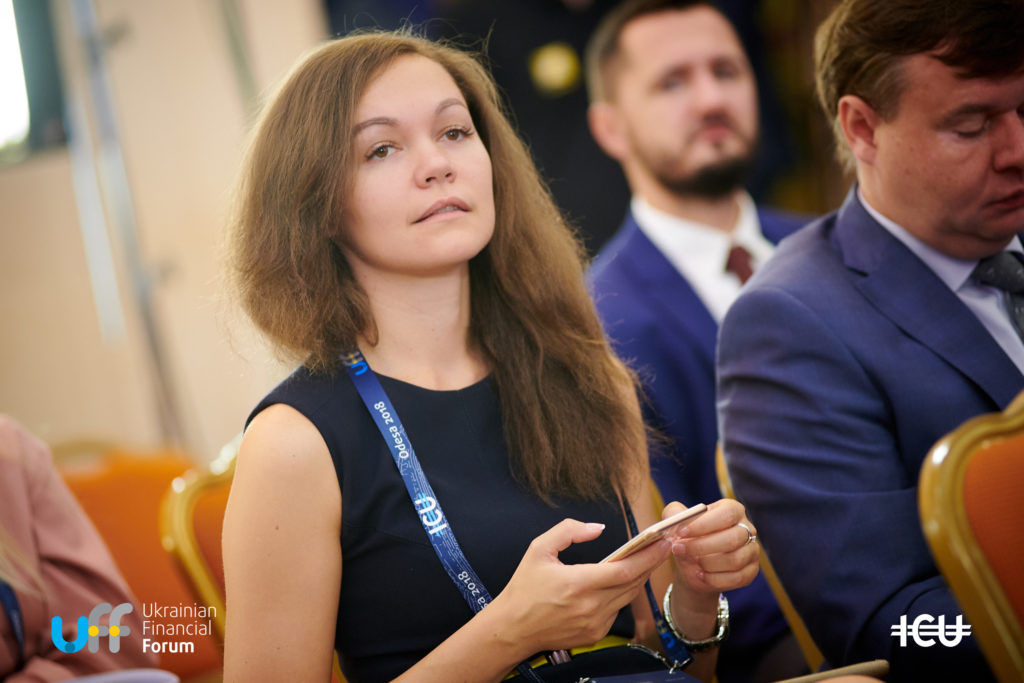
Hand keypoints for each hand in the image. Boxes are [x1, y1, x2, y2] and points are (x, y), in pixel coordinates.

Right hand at [488, 518, 669, 656]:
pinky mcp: (595, 634)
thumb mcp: (538, 550)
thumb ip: (568, 532)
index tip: (662, 542)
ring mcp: (595, 623)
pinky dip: (621, 594)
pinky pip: (616, 610)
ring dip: (639, 578)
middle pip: (633, 583)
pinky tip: (621, 581)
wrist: (512, 629)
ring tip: (647, 560)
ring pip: (627, 597)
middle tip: (662, 546)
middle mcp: (590, 606)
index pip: (625, 569)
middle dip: (650, 563)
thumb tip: (597, 528)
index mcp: (577, 584)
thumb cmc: (524, 588)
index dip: (648, 556)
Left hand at [663, 499, 758, 599]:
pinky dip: (715, 579)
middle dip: (702, 546)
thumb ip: (674, 514)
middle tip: (680, 549)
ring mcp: (752, 550)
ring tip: (692, 562)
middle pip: (732, 538)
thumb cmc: (688, 539)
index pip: (726, 514)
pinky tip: (701, 575)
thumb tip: (675, 518)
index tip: (681, 532)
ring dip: (708, 563)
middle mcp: (747, 528)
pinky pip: (737, 578)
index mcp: (732, 510)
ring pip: (735, 560)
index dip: (704, 524)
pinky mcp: (751, 571)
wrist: (694, 567)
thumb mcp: (678, 524)